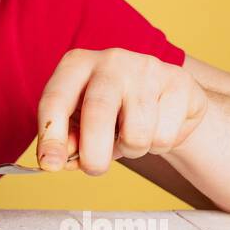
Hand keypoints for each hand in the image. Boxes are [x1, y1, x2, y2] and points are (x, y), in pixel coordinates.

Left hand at [36, 48, 206, 174]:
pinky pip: (164, 136)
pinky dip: (157, 146)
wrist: (163, 98)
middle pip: (98, 112)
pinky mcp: (179, 83)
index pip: (56, 99)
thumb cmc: (113, 111)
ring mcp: (147, 68)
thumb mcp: (81, 121)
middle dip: (93, 153)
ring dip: (131, 150)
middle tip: (94, 168)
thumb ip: (67, 140)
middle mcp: (110, 60)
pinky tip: (155, 129)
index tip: (50, 164)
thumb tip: (58, 161)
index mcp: (76, 65)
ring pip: (136, 132)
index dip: (50, 135)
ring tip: (130, 137)